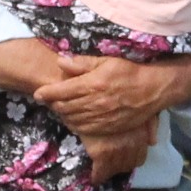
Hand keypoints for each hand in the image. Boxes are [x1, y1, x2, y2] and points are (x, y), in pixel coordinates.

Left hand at [34, 50, 165, 144]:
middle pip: (64, 107)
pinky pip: (85, 129)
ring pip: (72, 119)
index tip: (38, 93)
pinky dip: (75, 124)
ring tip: (59, 108)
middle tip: (49, 100)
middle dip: (53, 103)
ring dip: (62, 115)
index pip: (61, 91)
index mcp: (92, 84)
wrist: (152, 90)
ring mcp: (101, 117)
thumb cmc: (129, 71)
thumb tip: (60, 61)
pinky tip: (73, 119)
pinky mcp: (108, 127)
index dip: (46, 93)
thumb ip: (82, 63)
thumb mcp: (106, 61)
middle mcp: (94, 103)